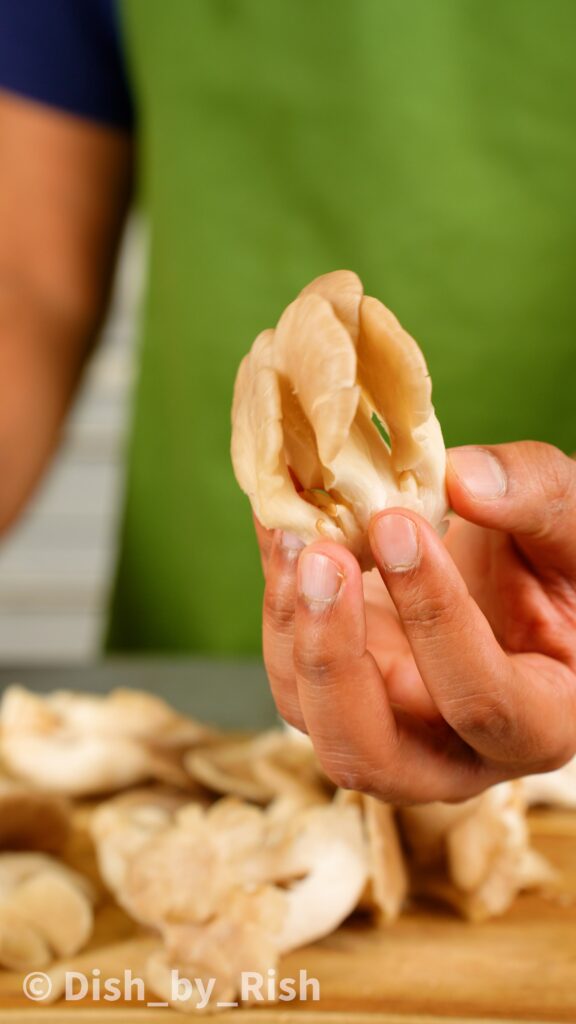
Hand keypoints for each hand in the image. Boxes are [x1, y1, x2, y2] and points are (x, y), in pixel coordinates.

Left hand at [255, 442, 575, 801]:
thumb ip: (536, 497)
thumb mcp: (572, 521)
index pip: (480, 700)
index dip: (434, 617)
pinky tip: (284, 531)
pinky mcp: (341, 684)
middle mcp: (452, 749)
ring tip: (294, 533)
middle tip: (321, 555)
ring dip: (290, 624)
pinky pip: (289, 666)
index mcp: (537, 723)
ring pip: (309, 713)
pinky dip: (278, 600)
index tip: (397, 525)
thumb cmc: (557, 556)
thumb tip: (462, 480)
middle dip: (332, 658)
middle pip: (370, 755)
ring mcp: (385, 723)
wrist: (515, 563)